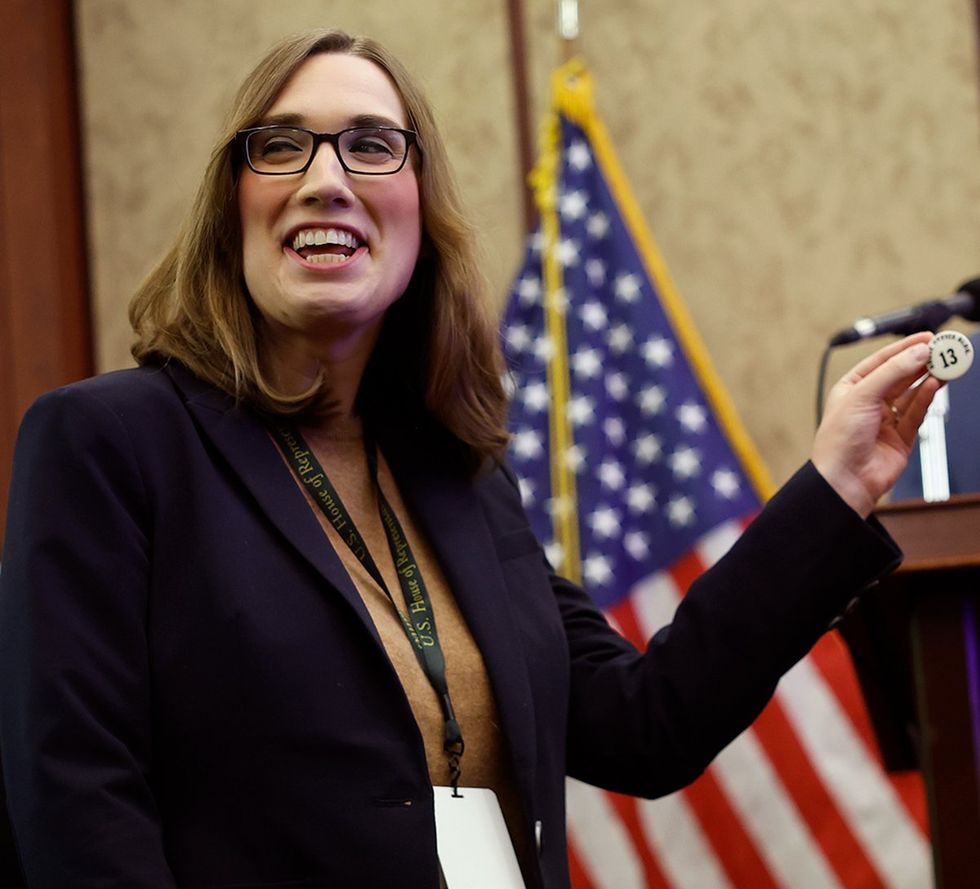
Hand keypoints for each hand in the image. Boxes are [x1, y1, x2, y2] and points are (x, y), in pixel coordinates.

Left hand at [812, 333, 941, 517]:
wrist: (845, 480)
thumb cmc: (839, 441)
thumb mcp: (862, 396)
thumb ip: (893, 372)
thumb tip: (918, 352)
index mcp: (851, 389)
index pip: (881, 361)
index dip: (904, 348)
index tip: (927, 337)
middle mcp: (868, 403)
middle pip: (900, 375)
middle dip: (921, 362)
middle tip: (943, 349)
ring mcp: (885, 420)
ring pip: (912, 393)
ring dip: (928, 378)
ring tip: (946, 365)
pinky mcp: (901, 437)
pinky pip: (917, 412)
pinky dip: (927, 398)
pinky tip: (935, 385)